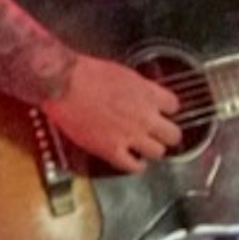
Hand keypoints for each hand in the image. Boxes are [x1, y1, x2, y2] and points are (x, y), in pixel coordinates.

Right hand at [44, 54, 185, 169]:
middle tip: (160, 135)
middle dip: (167, 135)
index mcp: (147, 93)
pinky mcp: (112, 150)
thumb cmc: (85, 73)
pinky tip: (132, 162)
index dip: (168, 110)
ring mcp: (130, 135)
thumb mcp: (122, 72)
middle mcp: (144, 116)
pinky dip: (135, 166)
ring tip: (146, 149)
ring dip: (152, 150)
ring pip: (158, 152)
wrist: (64, 84)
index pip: (174, 106)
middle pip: (173, 134)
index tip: (163, 112)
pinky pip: (133, 166)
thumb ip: (137, 87)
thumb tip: (141, 93)